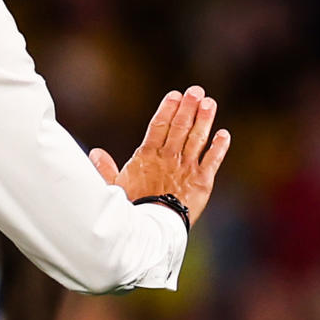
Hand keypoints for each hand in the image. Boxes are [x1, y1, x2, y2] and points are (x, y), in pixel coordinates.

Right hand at [98, 87, 231, 223]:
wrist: (152, 228)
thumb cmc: (132, 210)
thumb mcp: (114, 188)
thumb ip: (106, 169)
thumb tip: (95, 153)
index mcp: (147, 156)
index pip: (159, 125)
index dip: (168, 109)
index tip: (175, 94)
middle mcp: (169, 157)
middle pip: (180, 126)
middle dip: (188, 107)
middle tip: (196, 90)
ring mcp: (187, 168)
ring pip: (197, 138)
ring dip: (204, 119)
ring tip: (210, 103)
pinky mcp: (203, 181)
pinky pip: (213, 160)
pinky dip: (219, 147)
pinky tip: (224, 134)